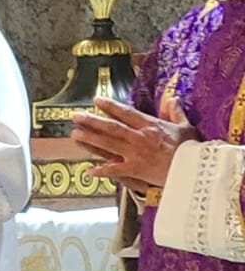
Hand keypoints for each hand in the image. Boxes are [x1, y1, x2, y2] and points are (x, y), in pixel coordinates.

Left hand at [72, 97, 196, 189]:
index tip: (96, 100)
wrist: (196, 170)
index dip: (110, 106)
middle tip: (75, 116)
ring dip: (90, 140)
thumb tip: (172, 99)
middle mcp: (140, 138)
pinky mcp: (137, 170)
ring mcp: (136, 154)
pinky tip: (88, 171)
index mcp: (151, 126)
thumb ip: (176, 112)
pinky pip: (116, 170)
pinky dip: (102, 171)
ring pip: (109, 145)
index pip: (126, 113)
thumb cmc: (192, 149)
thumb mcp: (186, 127)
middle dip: (92, 121)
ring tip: (74, 134)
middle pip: (112, 127)